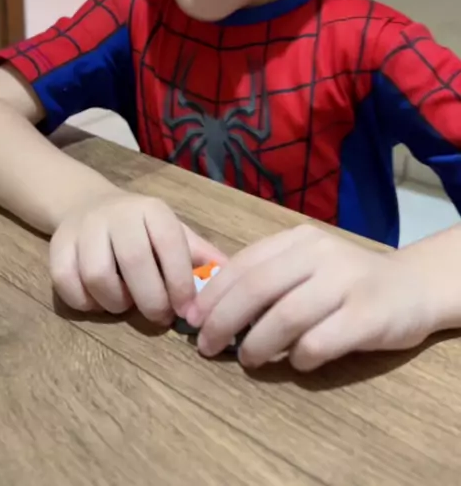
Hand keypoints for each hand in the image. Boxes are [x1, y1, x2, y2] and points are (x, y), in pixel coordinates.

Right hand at [50, 190, 225, 321]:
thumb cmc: (141, 228)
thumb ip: (200, 255)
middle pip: (134, 262)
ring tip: (126, 304)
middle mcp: (118, 214)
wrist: (88, 204)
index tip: (188, 311)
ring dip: (115, 302)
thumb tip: (234, 278)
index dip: (181, 283)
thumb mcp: (173, 232)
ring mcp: (84, 228)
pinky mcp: (57, 246)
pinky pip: (67, 284)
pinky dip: (85, 303)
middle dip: (151, 300)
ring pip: (97, 275)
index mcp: (152, 211)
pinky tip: (99, 302)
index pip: (171, 246)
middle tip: (159, 318)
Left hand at [185, 225, 434, 371]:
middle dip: (223, 320)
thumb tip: (211, 306)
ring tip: (246, 359)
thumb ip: (269, 276)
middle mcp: (320, 255)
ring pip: (284, 317)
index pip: (244, 263)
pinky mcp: (366, 317)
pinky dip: (298, 358)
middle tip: (206, 345)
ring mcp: (345, 284)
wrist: (410, 287)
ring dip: (256, 344)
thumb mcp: (307, 265)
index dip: (213, 293)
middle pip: (257, 288)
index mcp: (300, 240)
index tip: (191, 318)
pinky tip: (295, 362)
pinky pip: (318, 343)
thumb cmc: (346, 280)